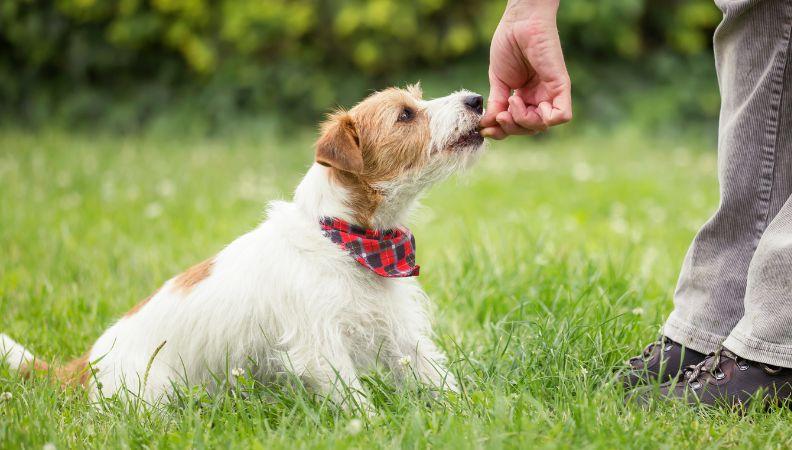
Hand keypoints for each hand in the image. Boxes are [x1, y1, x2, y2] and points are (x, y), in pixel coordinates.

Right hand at [480, 0, 571, 139]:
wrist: (518, 23)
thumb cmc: (508, 45)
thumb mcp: (497, 81)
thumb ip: (496, 104)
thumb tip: (487, 126)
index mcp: (525, 97)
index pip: (517, 125)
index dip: (502, 131)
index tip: (485, 128)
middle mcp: (539, 97)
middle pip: (529, 129)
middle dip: (511, 128)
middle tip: (500, 115)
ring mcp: (550, 92)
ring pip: (543, 125)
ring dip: (523, 121)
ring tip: (512, 100)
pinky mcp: (560, 85)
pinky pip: (562, 115)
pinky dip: (545, 118)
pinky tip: (527, 103)